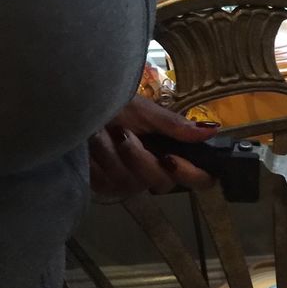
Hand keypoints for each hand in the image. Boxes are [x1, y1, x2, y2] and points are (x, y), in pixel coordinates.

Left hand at [88, 95, 217, 198]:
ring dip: (112, 154)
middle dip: (140, 159)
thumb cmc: (110, 102)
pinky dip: (97, 160)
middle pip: (163, 183)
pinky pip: (107, 183)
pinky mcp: (104, 186)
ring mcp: (128, 181)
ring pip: (132, 184)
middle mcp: (154, 170)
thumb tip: (214, 129)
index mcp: (171, 152)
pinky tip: (88, 145)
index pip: (200, 178)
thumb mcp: (145, 111)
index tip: (170, 158)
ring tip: (99, 132)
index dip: (191, 174)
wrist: (70, 105)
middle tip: (122, 135)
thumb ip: (177, 126)